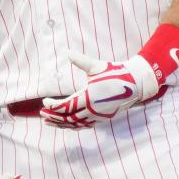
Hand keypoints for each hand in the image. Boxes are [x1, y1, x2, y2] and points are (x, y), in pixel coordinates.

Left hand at [40, 51, 158, 129]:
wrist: (136, 83)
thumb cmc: (115, 72)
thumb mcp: (96, 66)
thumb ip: (80, 60)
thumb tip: (66, 52)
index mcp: (88, 97)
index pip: (64, 106)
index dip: (52, 106)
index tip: (45, 101)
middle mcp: (92, 110)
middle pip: (67, 118)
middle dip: (53, 117)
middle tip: (42, 114)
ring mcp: (98, 116)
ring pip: (75, 125)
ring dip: (61, 124)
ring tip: (49, 122)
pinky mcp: (103, 118)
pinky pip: (85, 126)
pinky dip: (73, 126)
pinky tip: (67, 124)